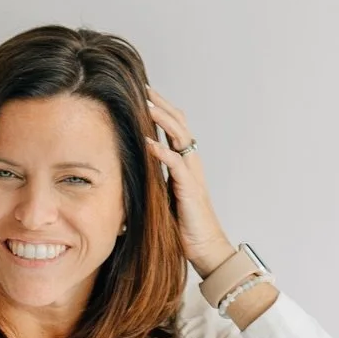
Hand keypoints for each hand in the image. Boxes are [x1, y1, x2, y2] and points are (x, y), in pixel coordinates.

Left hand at [142, 83, 233, 273]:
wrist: (206, 249)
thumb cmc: (184, 226)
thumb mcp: (164, 196)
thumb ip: (154, 179)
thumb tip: (132, 167)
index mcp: (185, 164)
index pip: (175, 128)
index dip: (162, 110)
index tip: (144, 95)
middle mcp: (191, 164)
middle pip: (180, 124)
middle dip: (162, 105)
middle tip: (145, 88)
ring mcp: (192, 175)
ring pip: (181, 138)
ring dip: (163, 120)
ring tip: (147, 106)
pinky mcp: (190, 190)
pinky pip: (176, 165)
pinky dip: (162, 152)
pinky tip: (149, 143)